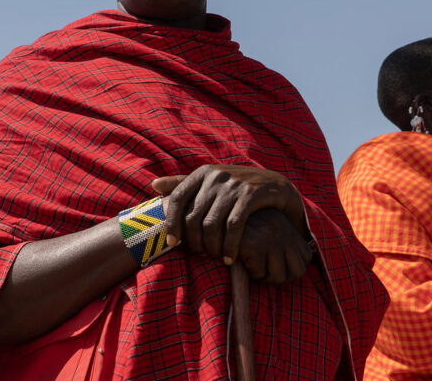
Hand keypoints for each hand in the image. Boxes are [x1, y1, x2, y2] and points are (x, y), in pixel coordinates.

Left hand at [151, 164, 307, 264]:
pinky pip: (234, 226)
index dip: (172, 222)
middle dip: (195, 241)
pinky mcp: (251, 194)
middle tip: (201, 255)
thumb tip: (154, 185)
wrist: (277, 186)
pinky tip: (230, 257)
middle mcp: (217, 175)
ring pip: (212, 224)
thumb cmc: (239, 188)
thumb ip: (185, 183)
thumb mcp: (213, 182)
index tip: (172, 243)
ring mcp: (235, 184)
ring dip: (212, 247)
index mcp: (204, 172)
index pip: (178, 198)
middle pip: (194, 216)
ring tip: (216, 258)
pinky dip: (230, 245)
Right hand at [238, 208, 312, 283]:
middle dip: (280, 276)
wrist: (220, 212)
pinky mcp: (253, 243)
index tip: (273, 263)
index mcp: (290, 227)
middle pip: (298, 272)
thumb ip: (286, 243)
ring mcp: (270, 236)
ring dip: (264, 275)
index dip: (290, 268)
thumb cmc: (244, 226)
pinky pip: (258, 273)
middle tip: (263, 269)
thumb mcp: (271, 228)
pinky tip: (240, 258)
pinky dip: (249, 271)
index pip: (307, 259)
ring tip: (251, 262)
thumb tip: (300, 268)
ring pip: (278, 276)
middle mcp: (284, 230)